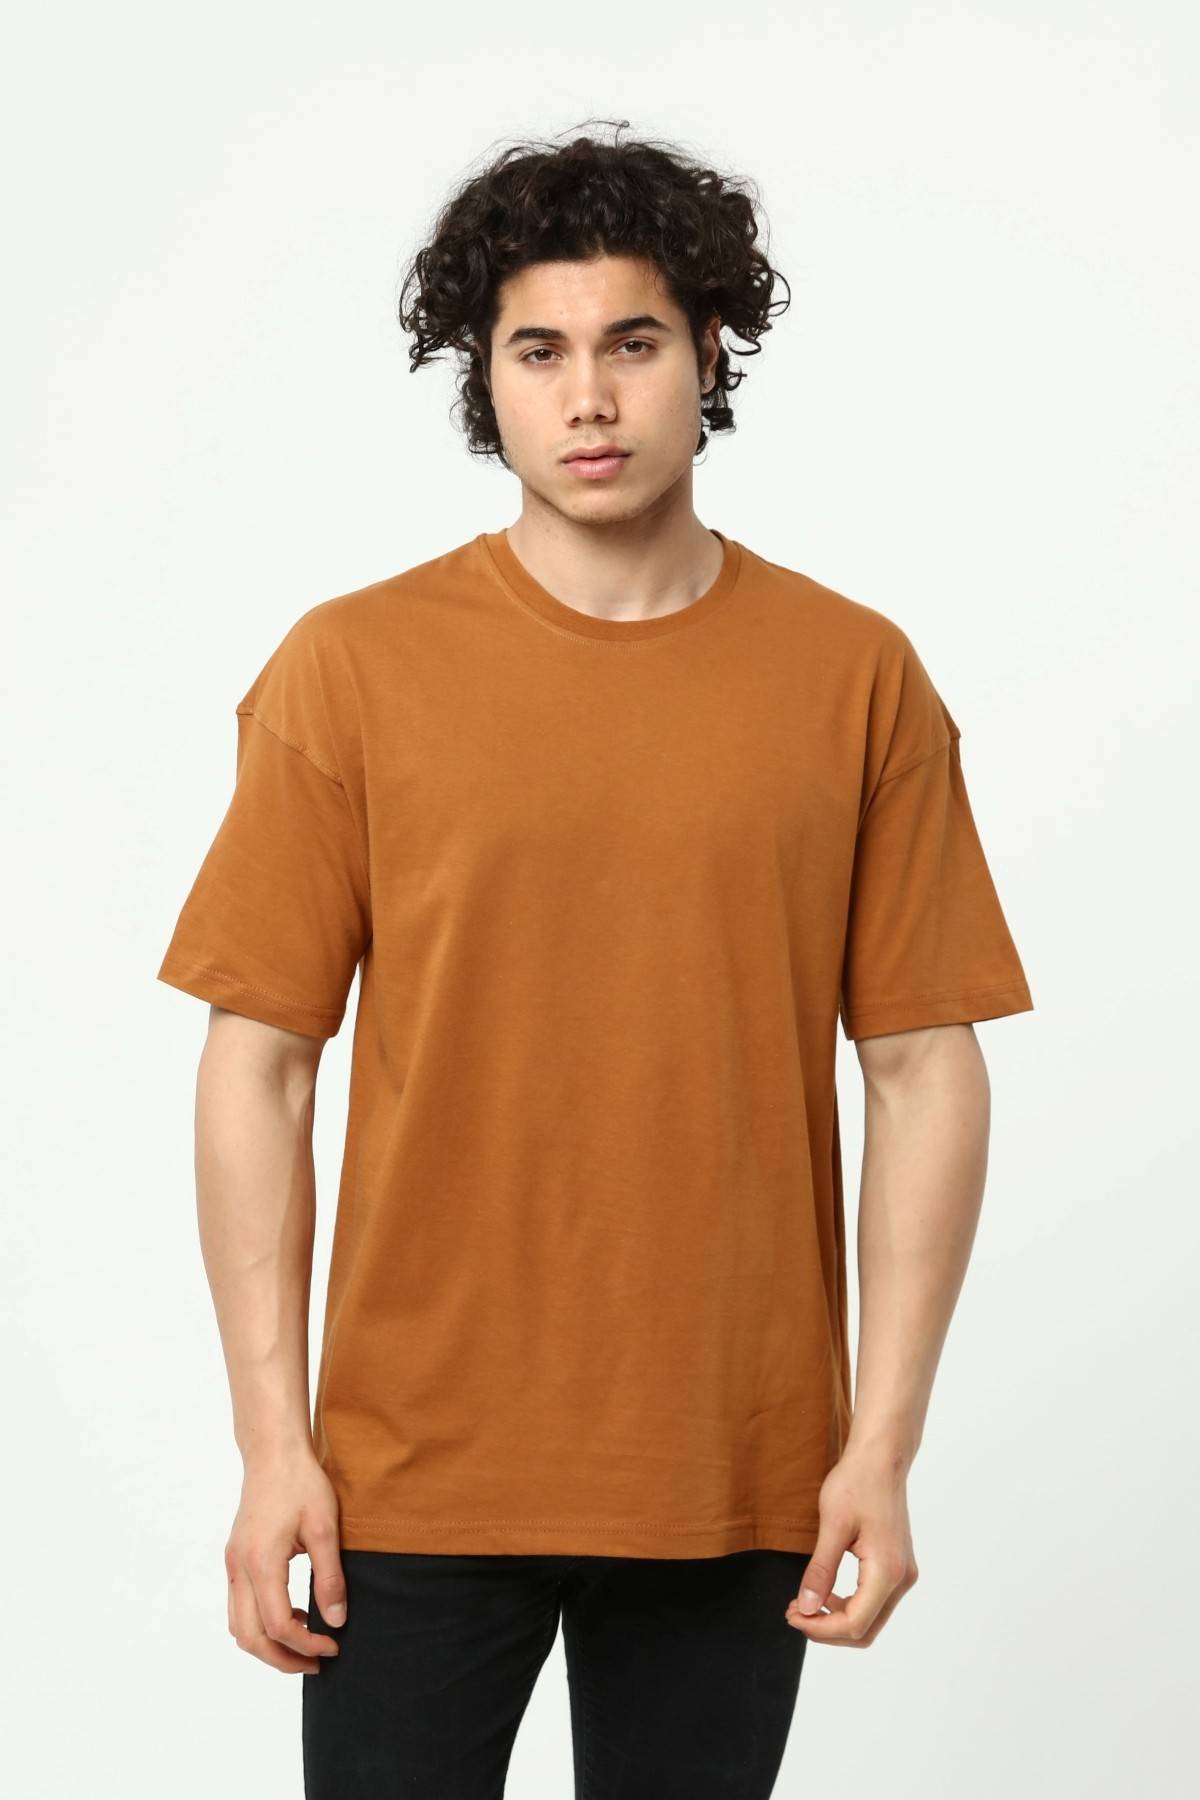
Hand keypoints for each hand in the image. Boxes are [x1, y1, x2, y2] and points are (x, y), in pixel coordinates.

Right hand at [224, 1444, 347, 1674]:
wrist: (273, 1452)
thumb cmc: (301, 1483)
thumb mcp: (325, 1528)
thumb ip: (330, 1577)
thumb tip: (336, 1621)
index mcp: (261, 1563)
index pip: (279, 1626)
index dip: (307, 1645)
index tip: (334, 1645)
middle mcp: (239, 1568)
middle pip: (250, 1637)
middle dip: (282, 1659)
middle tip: (317, 1662)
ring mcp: (233, 1564)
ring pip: (239, 1626)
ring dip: (268, 1644)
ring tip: (306, 1642)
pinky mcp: (235, 1558)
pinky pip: (239, 1607)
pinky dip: (261, 1623)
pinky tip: (293, 1613)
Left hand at [784, 1445, 918, 1645]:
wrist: (882, 1457)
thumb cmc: (857, 1482)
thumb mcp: (833, 1525)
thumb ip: (821, 1570)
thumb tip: (806, 1607)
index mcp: (887, 1571)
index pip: (855, 1624)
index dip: (820, 1629)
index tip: (792, 1614)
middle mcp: (902, 1579)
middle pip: (866, 1631)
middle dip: (828, 1630)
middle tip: (794, 1613)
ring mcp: (903, 1574)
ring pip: (871, 1619)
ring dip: (837, 1620)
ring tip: (805, 1604)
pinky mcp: (898, 1566)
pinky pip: (875, 1602)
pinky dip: (850, 1606)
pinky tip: (826, 1592)